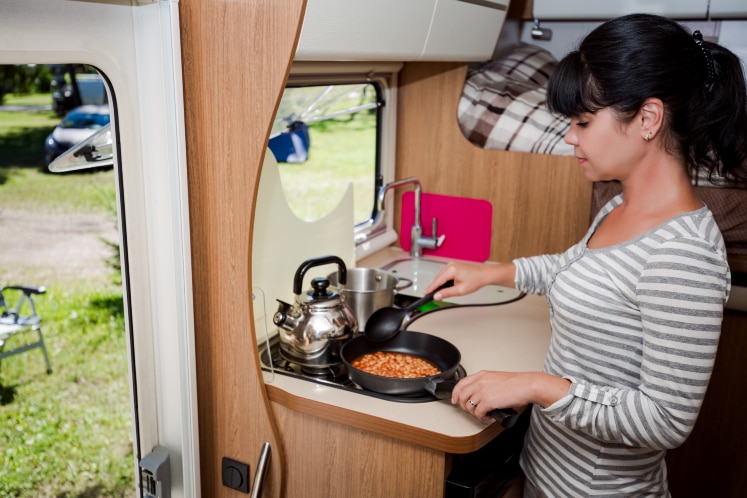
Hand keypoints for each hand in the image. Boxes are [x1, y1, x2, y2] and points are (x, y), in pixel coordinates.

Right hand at [424, 261, 514, 300]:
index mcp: (451, 269)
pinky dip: (443, 281)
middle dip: (435, 287)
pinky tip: (444, 286)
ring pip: (441, 276)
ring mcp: (452, 265)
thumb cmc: (475, 280)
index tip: (425, 293)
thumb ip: (447, 293)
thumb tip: (437, 296)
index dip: (431, 288)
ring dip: (439, 284)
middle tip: (431, 296)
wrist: (484, 275)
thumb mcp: (460, 290)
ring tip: (438, 293)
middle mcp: (450, 265)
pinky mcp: (454, 266)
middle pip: (438, 278)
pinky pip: (445, 274)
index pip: (437, 280)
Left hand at [451, 370, 570, 421]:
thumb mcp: (496, 378)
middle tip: (472, 411)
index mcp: (481, 375)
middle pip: (461, 395)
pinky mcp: (487, 401)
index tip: (455, 399)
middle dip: (464, 406)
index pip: (461, 383)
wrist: (527, 385)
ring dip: (475, 413)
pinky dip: (482, 418)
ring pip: (468, 406)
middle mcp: (479, 382)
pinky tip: (488, 417)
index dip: (455, 393)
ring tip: (483, 414)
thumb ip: (487, 384)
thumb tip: (482, 395)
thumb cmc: (517, 384)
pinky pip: (478, 413)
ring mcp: (482, 391)